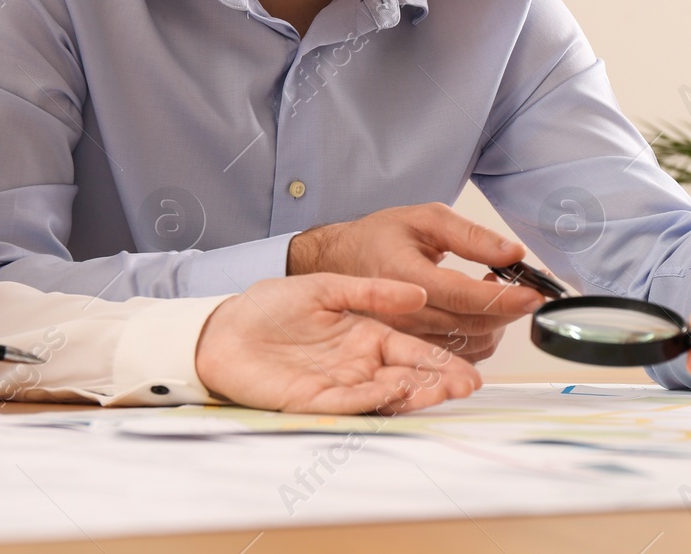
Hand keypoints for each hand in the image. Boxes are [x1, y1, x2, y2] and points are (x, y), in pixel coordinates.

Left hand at [194, 274, 483, 412]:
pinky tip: (397, 389)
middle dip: (438, 382)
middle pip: (407, 377)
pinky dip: (375, 398)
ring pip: (385, 394)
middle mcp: (357, 364)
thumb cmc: (268, 306)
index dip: (440, 362)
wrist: (222, 328)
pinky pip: (350, 402)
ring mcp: (337, 384)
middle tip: (467, 385)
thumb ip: (371, 291)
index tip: (469, 369)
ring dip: (416, 394)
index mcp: (364, 336)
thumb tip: (416, 290)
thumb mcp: (326, 288)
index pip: (412, 352)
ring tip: (444, 391)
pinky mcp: (313, 402)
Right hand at [286, 204, 543, 361]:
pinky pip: (459, 353)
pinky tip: (476, 309)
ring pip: (471, 345)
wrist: (339, 261)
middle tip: (519, 285)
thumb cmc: (381, 237)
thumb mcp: (425, 218)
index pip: (465, 297)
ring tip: (491, 291)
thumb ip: (471, 235)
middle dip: (508, 309)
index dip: (506, 298)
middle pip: (473, 325)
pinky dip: (481, 335)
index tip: (536, 293)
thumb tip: (513, 252)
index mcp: (405, 276)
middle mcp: (403, 315)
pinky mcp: (410, 349)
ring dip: (496, 323)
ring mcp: (405, 337)